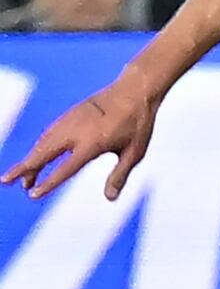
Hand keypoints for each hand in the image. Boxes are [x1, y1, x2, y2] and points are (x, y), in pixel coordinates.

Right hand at [1, 74, 161, 201]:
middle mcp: (75, 131)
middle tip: (6, 182)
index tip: (32, 194)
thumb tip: (110, 198)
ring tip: (23, 179)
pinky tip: (37, 158)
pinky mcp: (69, 114)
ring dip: (31, 160)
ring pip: (43, 142)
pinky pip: (49, 133)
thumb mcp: (135, 152)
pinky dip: (40, 147)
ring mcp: (70, 121)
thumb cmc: (138, 124)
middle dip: (23, 168)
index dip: (48, 183)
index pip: (65, 168)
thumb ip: (120, 175)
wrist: (134, 90)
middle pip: (43, 153)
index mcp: (92, 143)